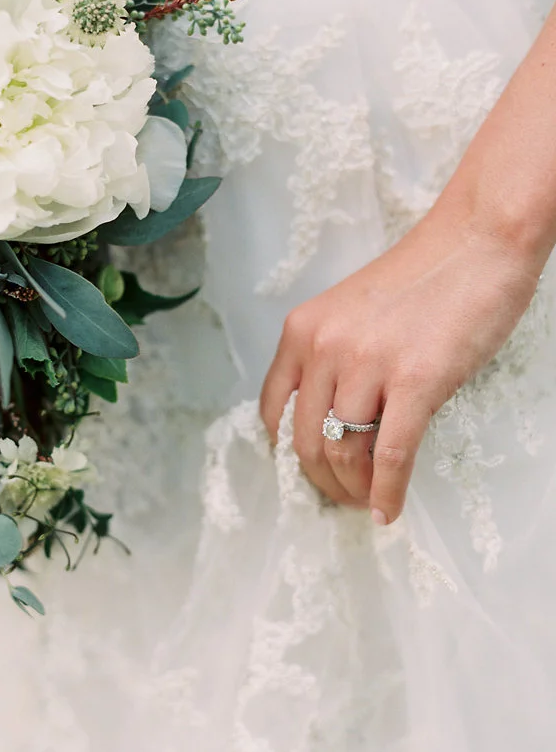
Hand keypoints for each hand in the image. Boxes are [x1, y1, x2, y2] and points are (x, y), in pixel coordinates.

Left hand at [260, 191, 541, 524]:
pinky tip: (389, 511)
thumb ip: (334, 359)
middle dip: (321, 482)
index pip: (273, 411)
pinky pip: (389, 456)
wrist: (477, 240)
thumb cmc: (423, 276)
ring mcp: (366, 364)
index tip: (307, 472)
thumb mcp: (351, 312)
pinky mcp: (414, 380)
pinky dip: (386, 493)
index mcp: (303, 330)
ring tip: (368, 503)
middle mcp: (324, 347)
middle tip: (343, 498)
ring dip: (352, 491)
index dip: (288, 454)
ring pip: (341, 454)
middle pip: (305, 441)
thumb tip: (335, 423)